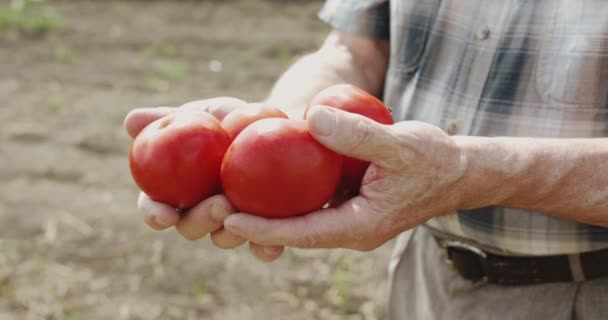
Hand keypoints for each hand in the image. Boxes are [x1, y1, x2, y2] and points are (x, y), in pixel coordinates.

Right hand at [124, 98, 284, 261]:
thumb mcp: (206, 113)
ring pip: (224, 238)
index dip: (154, 215)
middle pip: (190, 228)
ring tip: (244, 207)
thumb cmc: (231, 120)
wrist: (275, 128)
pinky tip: (272, 246)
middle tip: (218, 205)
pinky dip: (265, 249)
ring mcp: (231, 224)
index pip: (155, 208)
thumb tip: (130, 120)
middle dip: (201, 221)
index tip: (164, 214)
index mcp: (176, 190)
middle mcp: (200, 212)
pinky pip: (262, 247)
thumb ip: (170, 118)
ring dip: (231, 232)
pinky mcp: (262, 231)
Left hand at [223, 105, 467, 250]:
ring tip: (226, 195)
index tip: (231, 219)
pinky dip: (286, 195)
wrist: (459, 172)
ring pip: (299, 220)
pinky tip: (264, 177)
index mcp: (360, 225)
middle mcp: (350, 229)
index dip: (265, 228)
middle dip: (255, 225)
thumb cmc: (434, 159)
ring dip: (266, 211)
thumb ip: (358, 134)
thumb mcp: (400, 143)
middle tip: (214, 209)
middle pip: (293, 232)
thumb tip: (309, 119)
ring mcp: (348, 219)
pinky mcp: (348, 205)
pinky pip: (310, 204)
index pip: (304, 233)